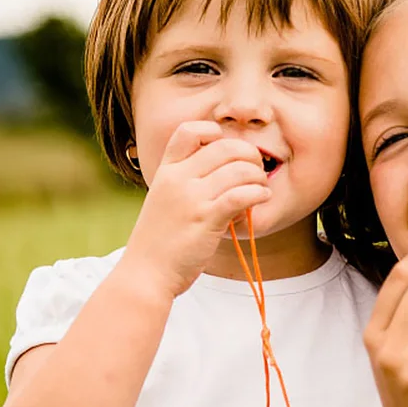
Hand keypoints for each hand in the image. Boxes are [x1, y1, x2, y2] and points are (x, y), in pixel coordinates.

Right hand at [120, 121, 271, 298]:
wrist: (145, 275)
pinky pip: (242, 194)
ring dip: (258, 176)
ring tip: (261, 187)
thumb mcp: (163, 202)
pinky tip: (262, 198)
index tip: (227, 149)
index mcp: (165, 172)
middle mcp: (177, 179)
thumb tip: (220, 173)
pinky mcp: (206, 219)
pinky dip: (258, 193)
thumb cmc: (158, 243)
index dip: (213, 132)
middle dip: (248, 154)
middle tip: (256, 170)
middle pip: (224, 147)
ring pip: (238, 169)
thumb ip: (184, 184)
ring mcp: (191, 198)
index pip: (188, 131)